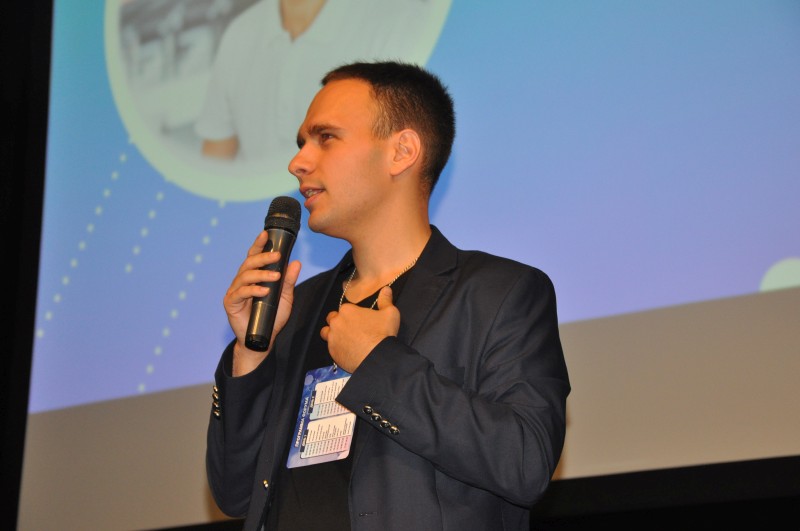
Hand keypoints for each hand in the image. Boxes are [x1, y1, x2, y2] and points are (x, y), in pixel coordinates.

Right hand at [223, 231, 301, 374]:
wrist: (263, 339)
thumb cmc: (272, 317)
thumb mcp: (285, 297)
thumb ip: (289, 281)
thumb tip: (296, 262)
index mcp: (254, 276)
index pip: (254, 256)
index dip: (259, 245)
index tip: (266, 234)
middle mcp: (242, 281)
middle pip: (249, 263)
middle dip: (263, 257)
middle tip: (277, 256)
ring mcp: (235, 291)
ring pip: (245, 276)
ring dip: (261, 274)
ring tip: (276, 277)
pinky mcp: (231, 303)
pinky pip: (241, 293)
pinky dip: (253, 290)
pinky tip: (264, 291)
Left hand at [320, 286, 399, 372]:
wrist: (377, 357)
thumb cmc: (383, 333)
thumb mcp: (390, 313)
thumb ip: (386, 300)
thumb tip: (386, 289)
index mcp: (347, 310)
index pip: (344, 308)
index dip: (352, 314)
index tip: (359, 320)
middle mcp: (336, 322)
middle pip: (332, 318)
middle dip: (339, 322)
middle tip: (352, 329)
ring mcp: (332, 337)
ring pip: (326, 332)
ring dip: (332, 333)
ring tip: (344, 339)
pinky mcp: (332, 351)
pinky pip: (330, 347)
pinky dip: (337, 347)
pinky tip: (346, 350)